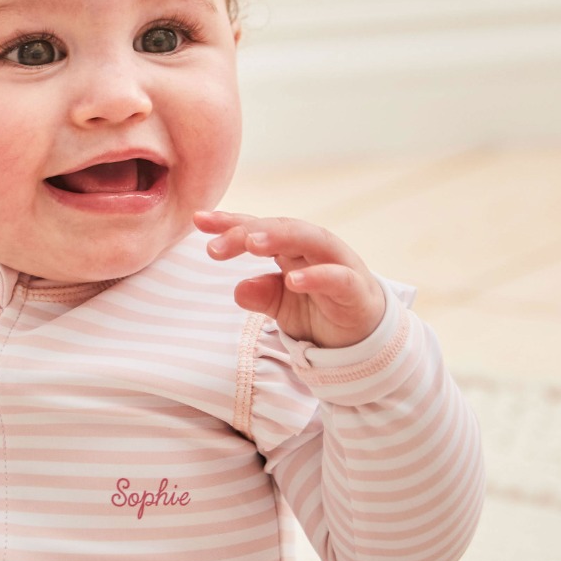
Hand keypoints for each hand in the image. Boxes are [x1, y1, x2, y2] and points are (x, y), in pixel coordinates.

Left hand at [194, 210, 384, 348]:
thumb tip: (238, 289)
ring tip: (250, 244)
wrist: (363, 340)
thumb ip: (262, 295)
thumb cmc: (320, 312)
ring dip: (280, 238)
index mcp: (292, 248)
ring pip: (311, 240)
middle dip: (247, 231)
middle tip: (215, 245)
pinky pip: (338, 278)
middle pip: (281, 228)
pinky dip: (317, 276)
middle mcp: (315, 249)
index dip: (229, 223)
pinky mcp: (357, 290)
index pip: (259, 228)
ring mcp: (339, 265)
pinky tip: (293, 280)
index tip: (198, 220)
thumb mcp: (283, 306)